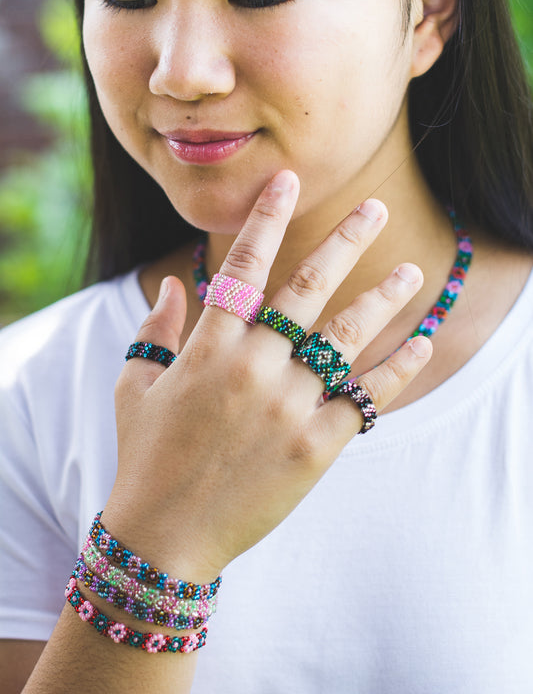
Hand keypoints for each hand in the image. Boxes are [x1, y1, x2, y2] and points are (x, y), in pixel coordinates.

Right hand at [106, 170, 430, 581]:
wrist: (166, 535)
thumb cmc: (145, 458)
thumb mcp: (134, 388)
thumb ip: (152, 332)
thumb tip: (171, 285)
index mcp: (208, 347)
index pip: (242, 266)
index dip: (267, 218)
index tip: (288, 181)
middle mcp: (253, 366)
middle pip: (308, 288)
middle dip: (346, 242)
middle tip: (376, 208)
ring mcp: (288, 405)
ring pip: (346, 336)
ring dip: (384, 299)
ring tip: (414, 272)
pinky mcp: (317, 445)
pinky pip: (366, 397)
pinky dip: (398, 369)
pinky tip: (423, 342)